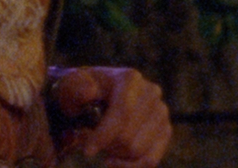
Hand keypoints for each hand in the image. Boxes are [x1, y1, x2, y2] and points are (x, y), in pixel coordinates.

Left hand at [50, 66, 171, 167]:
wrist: (96, 96)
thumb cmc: (82, 93)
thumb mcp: (72, 86)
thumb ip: (76, 88)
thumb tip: (88, 91)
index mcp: (130, 79)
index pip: (123, 114)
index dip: (104, 136)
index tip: (87, 151)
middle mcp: (151, 93)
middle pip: (129, 137)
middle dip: (106, 145)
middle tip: (93, 143)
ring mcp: (161, 112)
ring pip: (138, 151)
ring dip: (116, 155)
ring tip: (105, 145)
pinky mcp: (165, 129)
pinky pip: (151, 160)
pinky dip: (131, 166)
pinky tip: (115, 161)